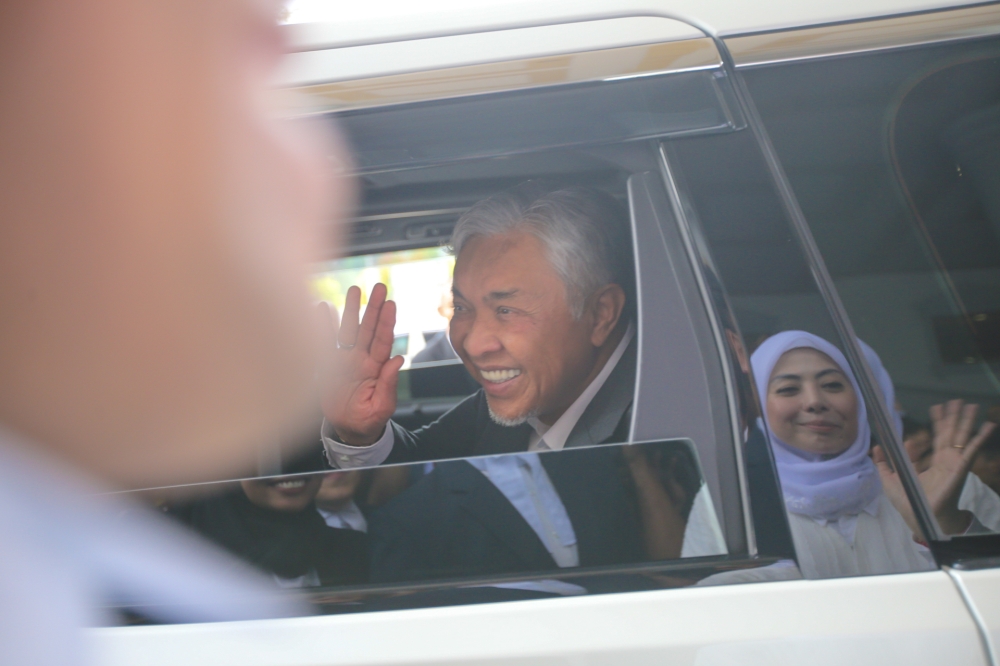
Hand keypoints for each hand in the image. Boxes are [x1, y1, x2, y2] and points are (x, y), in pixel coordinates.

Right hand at [319, 284, 403, 445]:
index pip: (383, 341)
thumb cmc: (369, 420)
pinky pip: (325, 342)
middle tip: (379, 287)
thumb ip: (389, 383)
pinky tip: (322, 308)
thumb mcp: (382, 406)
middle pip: (369, 328)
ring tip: (355, 289)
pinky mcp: (328, 365)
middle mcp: (362, 359)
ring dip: (351, 310)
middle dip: (373, 307)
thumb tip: (398, 360)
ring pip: (349, 329)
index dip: (386, 322)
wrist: (348, 429)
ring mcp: (345, 360)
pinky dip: (322, 325)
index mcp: (377, 368)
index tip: (390, 304)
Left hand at [875, 400, 996, 534]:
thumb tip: (877, 446)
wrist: (922, 518)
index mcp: (933, 462)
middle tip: (957, 400)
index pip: (937, 437)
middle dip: (954, 416)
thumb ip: (883, 463)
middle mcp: (946, 460)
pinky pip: (972, 450)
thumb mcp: (890, 479)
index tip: (937, 407)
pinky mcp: (960, 467)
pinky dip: (980, 437)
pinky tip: (988, 425)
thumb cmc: (909, 502)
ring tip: (971, 405)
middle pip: (950, 433)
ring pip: (961, 436)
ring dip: (966, 420)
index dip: (937, 423)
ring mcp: (954, 463)